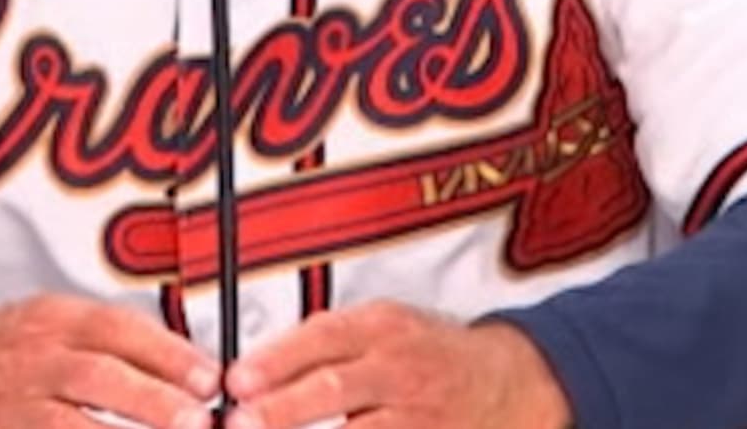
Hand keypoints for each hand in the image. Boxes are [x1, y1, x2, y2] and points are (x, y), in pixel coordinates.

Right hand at [0, 293, 219, 428]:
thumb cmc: (0, 351)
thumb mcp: (47, 323)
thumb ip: (107, 341)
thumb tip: (188, 369)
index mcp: (52, 319)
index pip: (117, 329)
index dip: (168, 353)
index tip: (211, 378)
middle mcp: (31, 358)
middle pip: (99, 377)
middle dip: (154, 401)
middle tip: (200, 420)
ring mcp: (9, 406)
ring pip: (70, 427)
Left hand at [224, 301, 570, 428]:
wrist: (509, 383)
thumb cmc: (429, 354)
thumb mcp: (384, 326)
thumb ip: (326, 342)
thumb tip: (254, 370)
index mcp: (382, 328)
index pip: (324, 337)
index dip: (277, 359)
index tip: (237, 380)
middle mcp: (398, 370)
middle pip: (335, 387)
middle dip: (283, 409)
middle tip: (242, 422)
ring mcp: (415, 416)